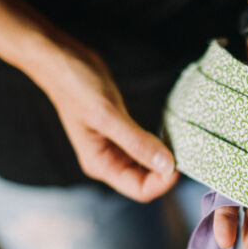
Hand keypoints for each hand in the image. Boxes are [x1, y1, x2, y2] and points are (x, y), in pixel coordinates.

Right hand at [39, 44, 178, 201]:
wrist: (61, 58)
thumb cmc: (77, 86)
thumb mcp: (108, 114)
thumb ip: (137, 142)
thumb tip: (167, 165)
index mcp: (101, 164)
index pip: (139, 189)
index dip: (162, 182)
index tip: (180, 162)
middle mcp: (108, 161)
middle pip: (146, 181)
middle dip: (166, 172)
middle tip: (187, 152)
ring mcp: (115, 147)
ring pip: (148, 165)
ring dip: (165, 159)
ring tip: (181, 144)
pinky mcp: (121, 131)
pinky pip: (145, 147)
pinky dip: (159, 144)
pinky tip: (169, 134)